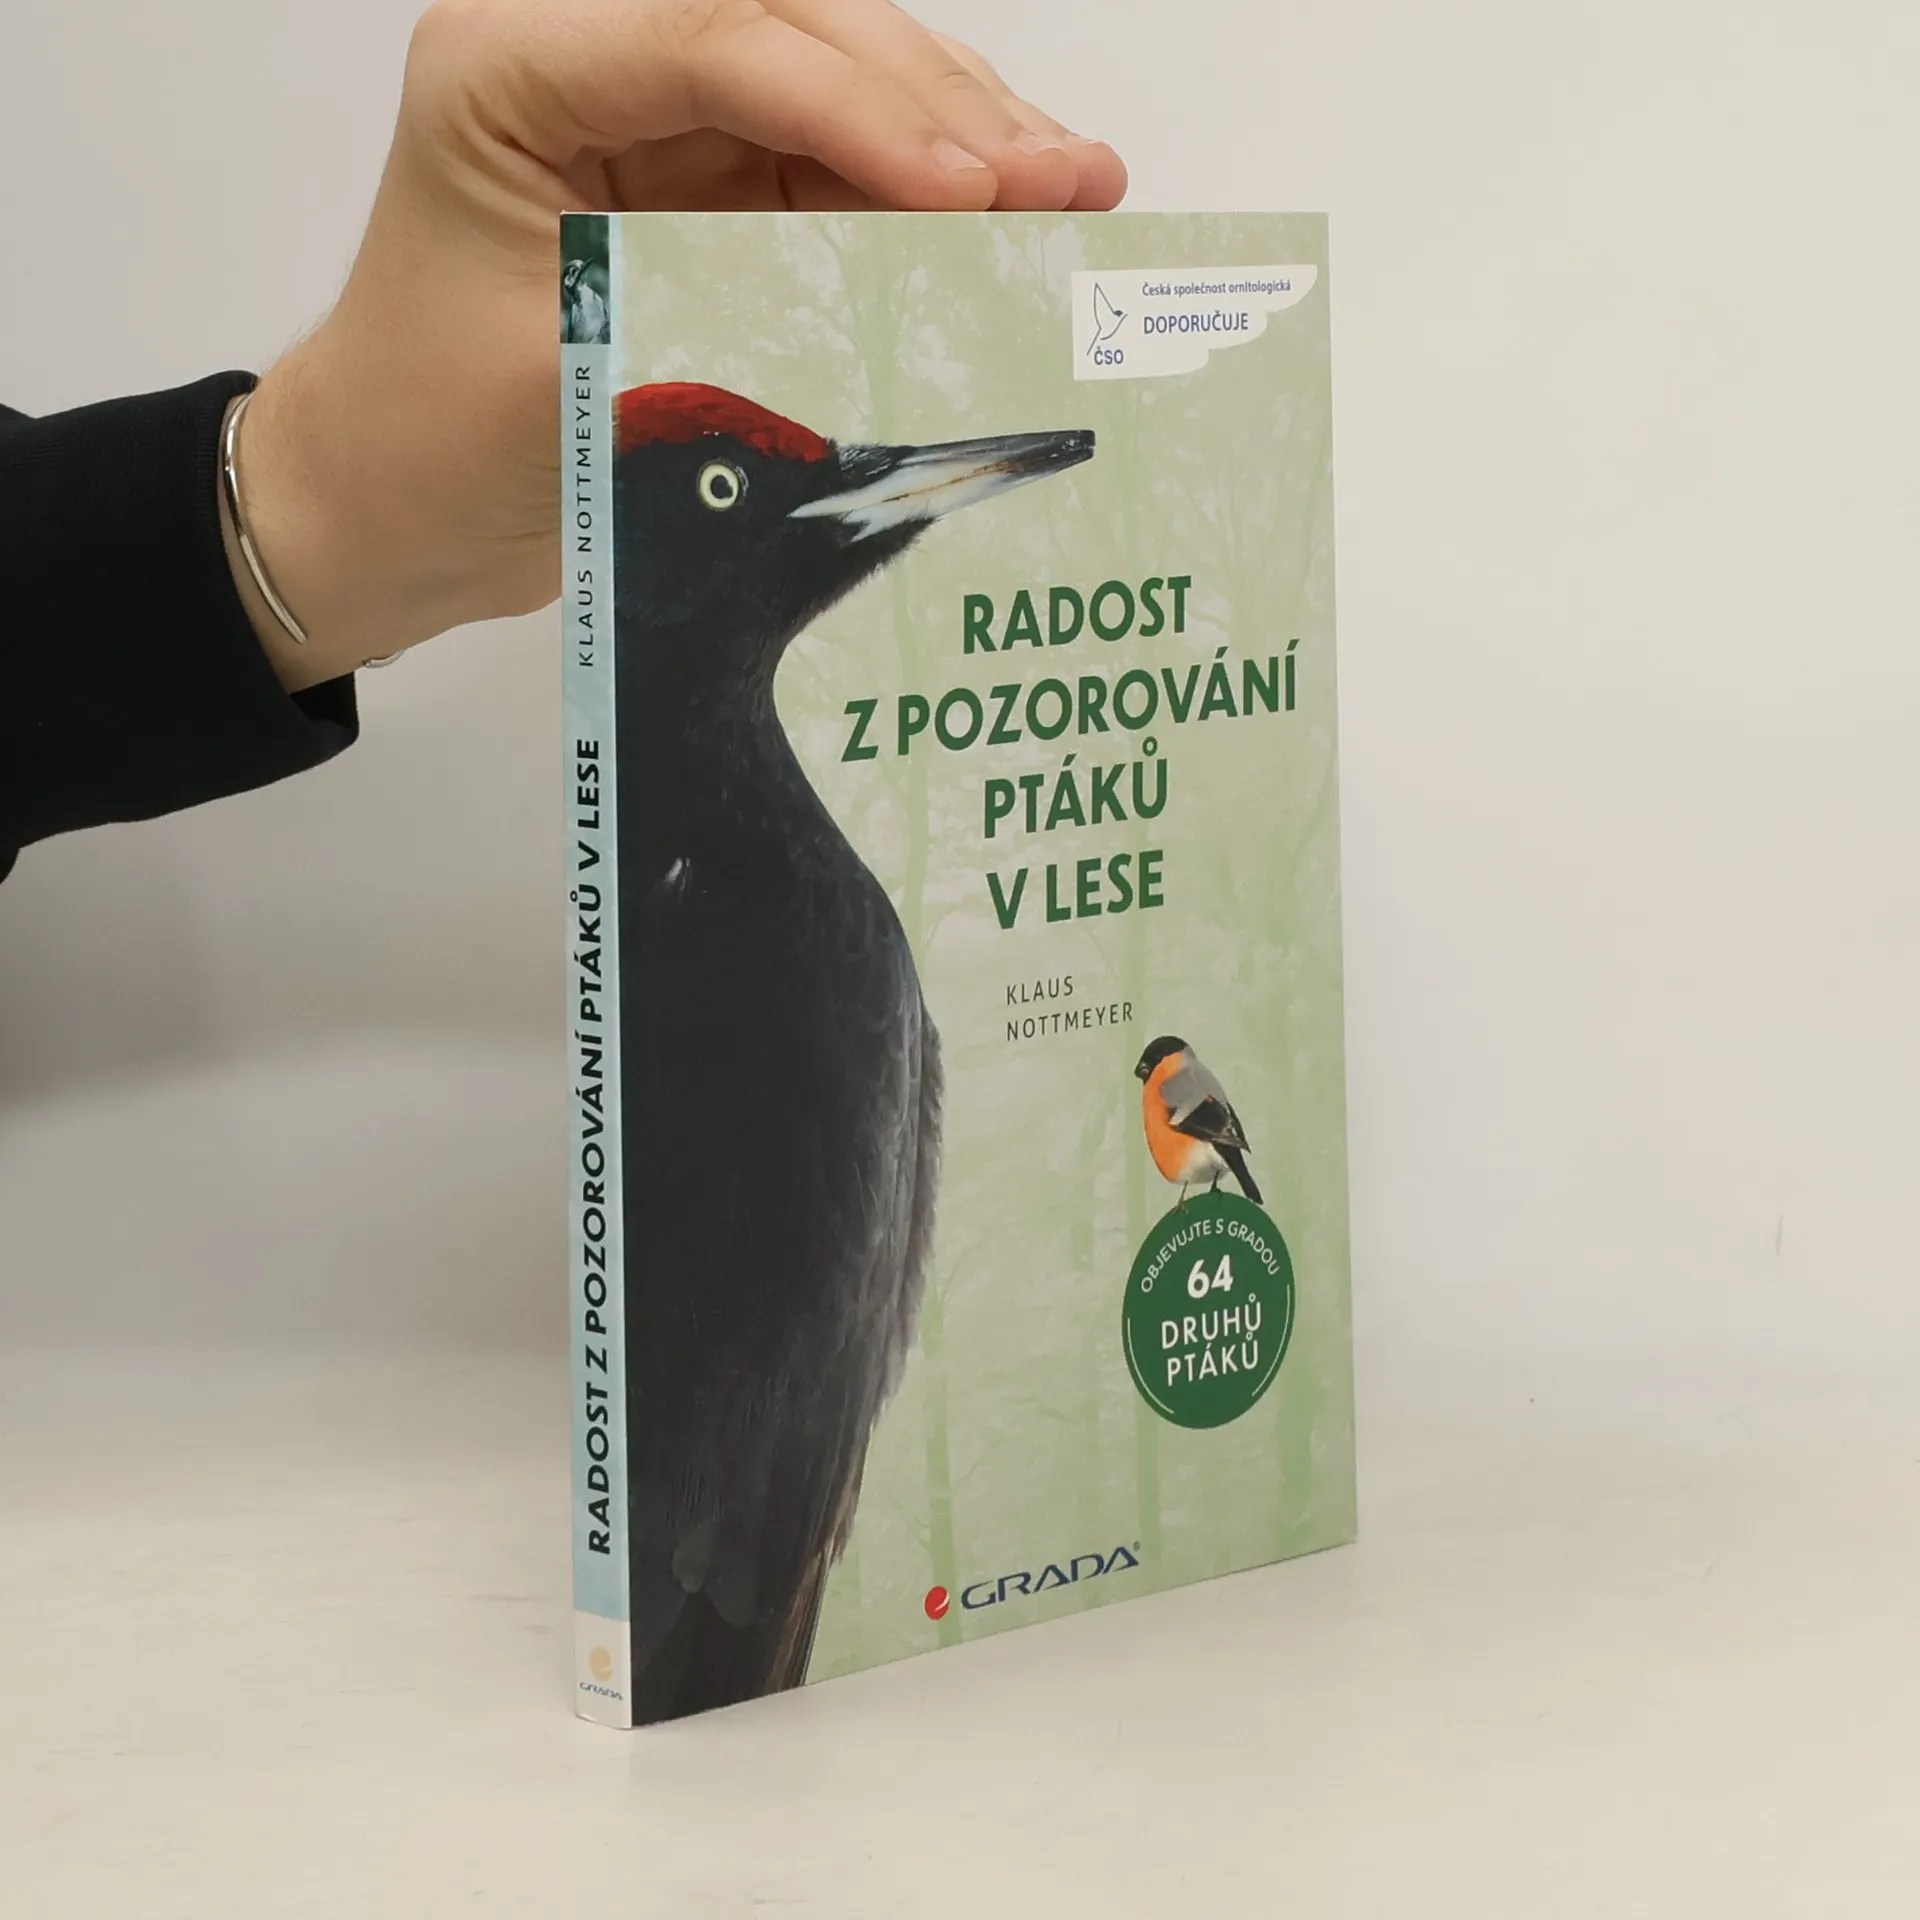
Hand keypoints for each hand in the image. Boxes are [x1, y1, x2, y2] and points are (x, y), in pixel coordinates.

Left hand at [229, 0, 1127, 690]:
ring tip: (1076, 184)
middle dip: (938, 109)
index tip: (964, 193)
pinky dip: (927, 190)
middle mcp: (588, 61)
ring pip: (838, 84)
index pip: (715, 43)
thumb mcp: (571, 375)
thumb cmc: (434, 442)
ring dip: (960, 134)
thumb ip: (721, 308)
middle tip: (1061, 178)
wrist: (393, 503)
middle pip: (797, 35)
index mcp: (512, 69)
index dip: (858, 109)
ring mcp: (656, 118)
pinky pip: (836, 163)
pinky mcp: (705, 185)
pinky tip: (1016, 207)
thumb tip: (907, 281)